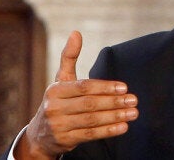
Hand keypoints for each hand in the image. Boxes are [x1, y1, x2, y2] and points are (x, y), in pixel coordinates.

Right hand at [15, 31, 138, 158]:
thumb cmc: (58, 101)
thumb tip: (76, 32)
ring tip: (133, 113)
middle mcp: (54, 108)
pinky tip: (123, 126)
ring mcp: (59, 126)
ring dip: (115, 116)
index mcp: (55, 90)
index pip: (84, 87)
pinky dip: (108, 131)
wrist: (40, 135)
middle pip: (89, 104)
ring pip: (91, 120)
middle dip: (114, 102)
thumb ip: (69, 57)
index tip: (124, 87)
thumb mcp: (61, 80)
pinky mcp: (65, 141)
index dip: (105, 87)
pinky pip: (90, 135)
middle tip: (134, 100)